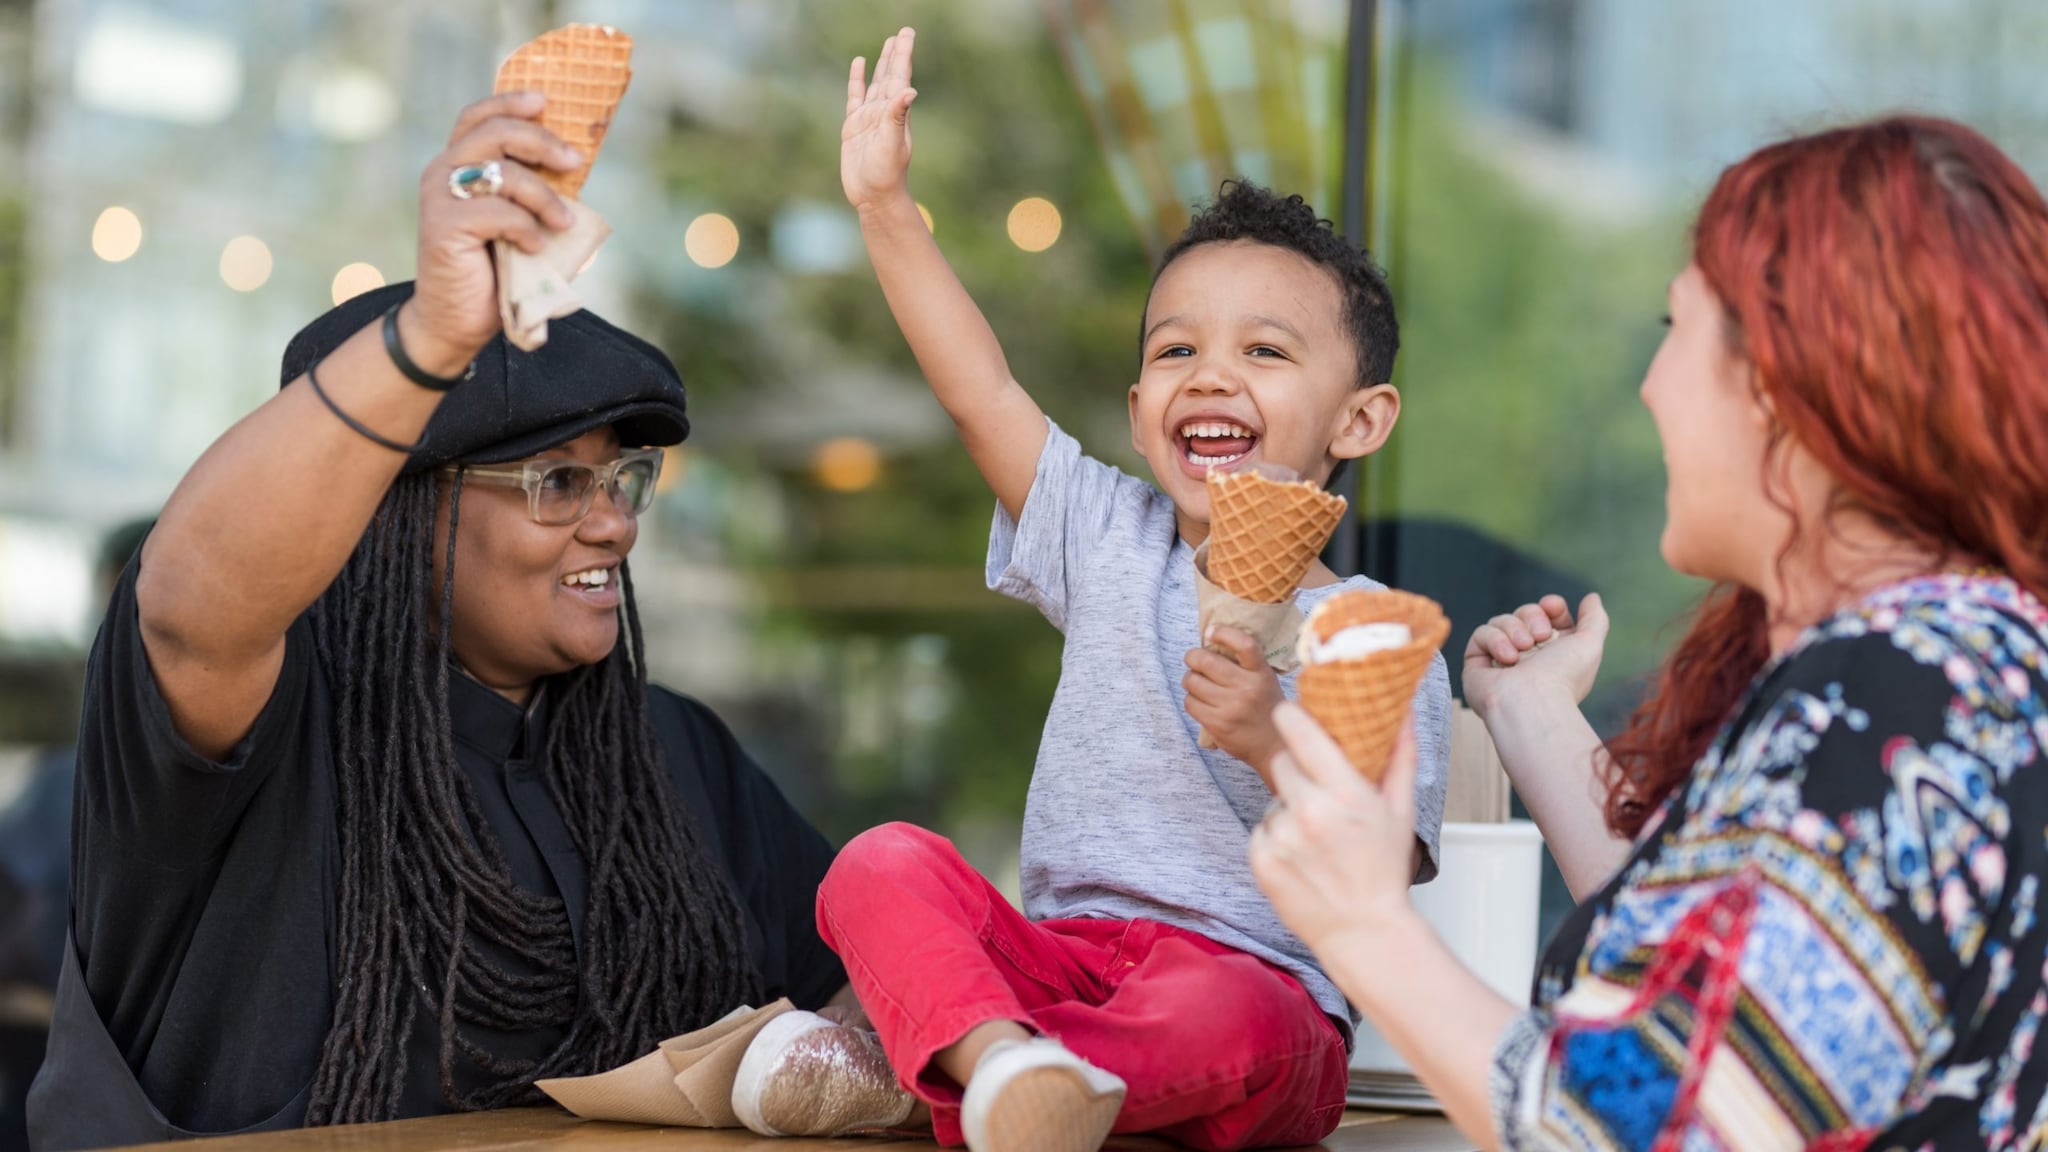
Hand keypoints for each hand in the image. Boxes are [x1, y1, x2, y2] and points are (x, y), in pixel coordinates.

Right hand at [406, 91, 584, 374]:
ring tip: (563, 223)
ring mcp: (440, 198)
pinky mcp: (443, 226)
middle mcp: (443, 172)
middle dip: (541, 142)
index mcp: (459, 164)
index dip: (510, 102)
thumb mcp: (520, 221)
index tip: (545, 100)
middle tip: (575, 161)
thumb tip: (577, 165)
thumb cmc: (495, 270)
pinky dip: (525, 227)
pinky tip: (534, 246)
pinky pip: (498, 212)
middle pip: (494, 132)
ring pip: (503, 173)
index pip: (479, 117)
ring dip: (544, 196)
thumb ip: (535, 191)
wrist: (459, 319)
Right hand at [841, 28, 918, 213]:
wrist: (873, 196)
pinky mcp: (854, 126)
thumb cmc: (886, 174)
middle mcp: (884, 111)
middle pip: (891, 74)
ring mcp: (869, 117)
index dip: (903, 54)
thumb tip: (910, 90)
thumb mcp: (893, 143)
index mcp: (896, 112)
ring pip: (876, 82)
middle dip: (897, 53)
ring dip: (882, 63)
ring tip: (888, 43)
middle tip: (903, 32)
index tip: (907, 33)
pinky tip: (859, 64)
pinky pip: (855, 96)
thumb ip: (898, 116)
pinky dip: (858, 80)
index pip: (900, 76)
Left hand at [1183, 626, 1284, 779]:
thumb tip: (1211, 642)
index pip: (1244, 645)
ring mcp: (1231, 707)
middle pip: (1206, 661)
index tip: (1210, 632)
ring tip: (1196, 682)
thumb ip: (1246, 664)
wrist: (1273, 746)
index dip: (1223, 633)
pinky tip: (1199, 701)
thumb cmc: (1265, 708)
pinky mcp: (1218, 724)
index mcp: (1261, 673)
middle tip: (1194, 659)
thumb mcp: (1265, 680)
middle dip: (1193, 657)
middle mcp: (1247, 688)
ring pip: (1192, 681)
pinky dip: (1191, 699)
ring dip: (1189, 679)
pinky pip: (1190, 703)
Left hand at [1251, 704, 1418, 952]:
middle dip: (1298, 771)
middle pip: (1282, 762)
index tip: (1289, 711)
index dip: (1291, 715)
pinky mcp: (1261, 860)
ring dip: (1289, 810)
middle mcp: (1309, 813)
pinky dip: (1275, 837)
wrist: (1363, 930)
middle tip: (1320, 793)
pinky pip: (1260, 829)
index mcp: (1344, 795)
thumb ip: (1400, 756)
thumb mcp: (1401, 811)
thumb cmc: (1383, 871)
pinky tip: (1301, 856)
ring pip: (1273, 800)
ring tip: (1316, 837)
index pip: (1300, 733)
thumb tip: (1401, 712)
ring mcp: (1281, 838)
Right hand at [1461, 593, 1607, 722]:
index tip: (1552, 607)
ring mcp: (1501, 658)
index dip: (1551, 606)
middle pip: (1524, 613)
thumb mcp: (1590, 644)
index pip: (1548, 614)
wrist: (1532, 703)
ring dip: (1514, 630)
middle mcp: (1528, 654)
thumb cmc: (1564, 677)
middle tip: (1540, 636)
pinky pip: (1481, 633)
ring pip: (1502, 620)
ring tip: (1523, 649)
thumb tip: (1592, 597)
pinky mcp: (1478, 662)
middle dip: (1532, 617)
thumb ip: (1595, 618)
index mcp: (1554, 651)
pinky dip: (1495, 641)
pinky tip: (1507, 659)